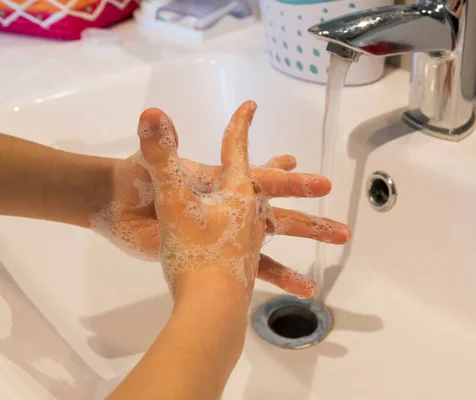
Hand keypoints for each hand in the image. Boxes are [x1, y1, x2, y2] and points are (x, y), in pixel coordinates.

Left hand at [90, 106, 350, 297]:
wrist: (118, 209)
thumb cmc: (134, 182)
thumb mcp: (151, 166)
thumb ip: (160, 146)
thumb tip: (153, 114)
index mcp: (219, 182)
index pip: (253, 170)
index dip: (276, 166)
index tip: (298, 159)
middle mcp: (230, 203)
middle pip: (275, 199)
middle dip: (301, 195)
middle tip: (330, 190)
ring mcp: (229, 230)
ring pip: (276, 231)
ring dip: (307, 232)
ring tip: (341, 236)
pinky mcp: (224, 256)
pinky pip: (262, 268)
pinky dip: (284, 276)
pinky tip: (307, 288)